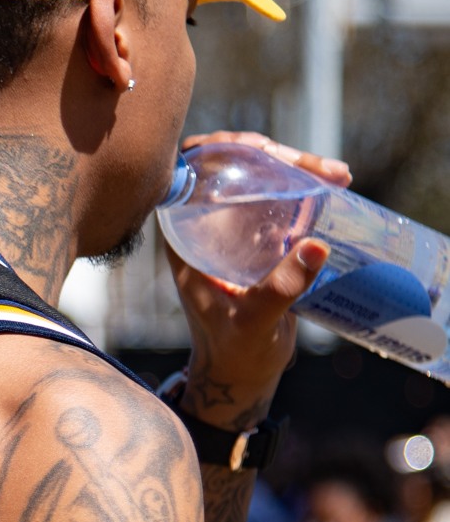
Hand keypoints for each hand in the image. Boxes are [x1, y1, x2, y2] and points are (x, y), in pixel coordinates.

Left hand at [169, 131, 344, 428]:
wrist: (243, 373)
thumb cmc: (235, 351)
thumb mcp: (255, 321)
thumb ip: (280, 289)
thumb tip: (316, 245)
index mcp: (183, 238)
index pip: (186, 172)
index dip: (217, 147)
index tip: (258, 150)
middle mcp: (203, 226)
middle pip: (229, 165)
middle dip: (271, 153)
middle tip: (314, 166)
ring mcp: (232, 228)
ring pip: (257, 176)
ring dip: (295, 166)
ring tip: (337, 174)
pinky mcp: (259, 237)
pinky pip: (278, 196)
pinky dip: (306, 185)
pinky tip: (336, 184)